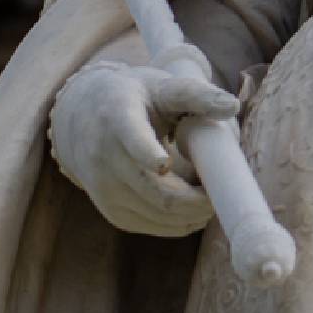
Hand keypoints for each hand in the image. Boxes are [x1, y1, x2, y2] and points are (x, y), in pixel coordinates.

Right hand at [49, 61, 240, 237]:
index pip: (131, 138)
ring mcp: (105, 188)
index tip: (165, 163)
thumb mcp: (159, 87)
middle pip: (157, 191)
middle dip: (197, 199)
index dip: (147, 153)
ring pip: (158, 214)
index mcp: (118, 117)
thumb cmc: (133, 99)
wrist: (80, 119)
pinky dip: (178, 223)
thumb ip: (195, 94)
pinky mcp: (110, 211)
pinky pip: (151, 226)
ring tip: (213, 197)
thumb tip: (232, 107)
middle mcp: (104, 157)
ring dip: (192, 213)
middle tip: (224, 193)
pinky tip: (195, 209)